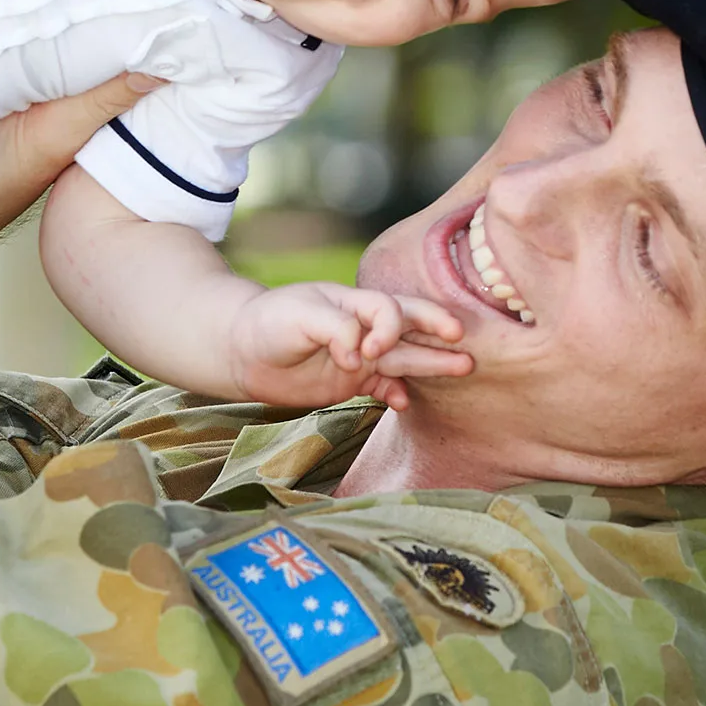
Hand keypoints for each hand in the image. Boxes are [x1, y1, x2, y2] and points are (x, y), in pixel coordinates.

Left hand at [226, 283, 471, 410]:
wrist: (242, 351)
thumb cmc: (269, 322)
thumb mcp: (298, 316)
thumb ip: (335, 328)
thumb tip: (360, 357)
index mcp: (353, 302)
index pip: (388, 309)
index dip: (387, 330)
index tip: (364, 354)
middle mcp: (363, 326)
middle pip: (410, 324)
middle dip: (437, 329)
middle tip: (462, 337)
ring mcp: (361, 355)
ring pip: (405, 356)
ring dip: (432, 362)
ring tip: (464, 366)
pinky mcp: (353, 380)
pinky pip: (384, 385)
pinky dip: (397, 393)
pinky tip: (405, 403)